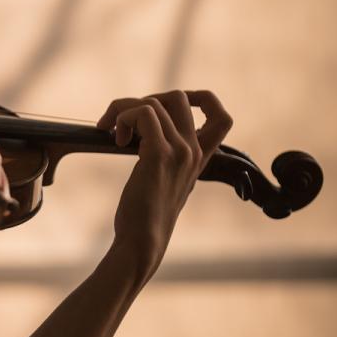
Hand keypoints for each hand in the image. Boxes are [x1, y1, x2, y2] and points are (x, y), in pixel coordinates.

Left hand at [96, 90, 232, 280]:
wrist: (142, 240)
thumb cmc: (146, 214)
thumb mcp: (165, 179)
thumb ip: (166, 156)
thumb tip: (144, 131)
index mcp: (200, 157)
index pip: (222, 117)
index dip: (199, 98)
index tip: (165, 107)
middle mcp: (194, 150)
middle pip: (180, 96)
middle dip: (146, 99)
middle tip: (126, 122)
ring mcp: (179, 151)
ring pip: (153, 103)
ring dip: (124, 110)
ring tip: (113, 133)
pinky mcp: (159, 154)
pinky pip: (142, 113)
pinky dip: (121, 117)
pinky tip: (114, 138)